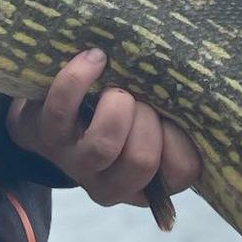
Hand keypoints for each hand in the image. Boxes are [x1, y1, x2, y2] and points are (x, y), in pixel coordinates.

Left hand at [7, 48, 201, 211]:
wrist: (53, 107)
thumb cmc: (120, 109)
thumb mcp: (157, 116)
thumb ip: (177, 111)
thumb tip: (195, 86)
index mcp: (149, 180)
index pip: (184, 170)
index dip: (181, 137)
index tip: (169, 114)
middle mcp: (110, 182)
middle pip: (141, 160)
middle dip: (145, 118)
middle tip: (139, 100)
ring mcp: (75, 162)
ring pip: (103, 144)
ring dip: (116, 105)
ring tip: (115, 90)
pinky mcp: (46, 136)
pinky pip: (62, 108)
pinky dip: (79, 77)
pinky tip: (94, 59)